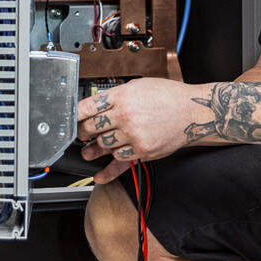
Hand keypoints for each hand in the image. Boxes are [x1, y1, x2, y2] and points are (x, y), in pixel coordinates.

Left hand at [75, 78, 203, 183]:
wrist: (192, 112)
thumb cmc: (167, 96)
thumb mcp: (138, 86)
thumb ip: (116, 96)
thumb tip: (95, 105)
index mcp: (122, 96)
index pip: (87, 107)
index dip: (73, 115)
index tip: (68, 119)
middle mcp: (125, 116)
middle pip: (91, 128)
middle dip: (82, 132)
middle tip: (79, 134)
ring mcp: (133, 135)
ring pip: (103, 145)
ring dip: (93, 149)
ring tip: (89, 151)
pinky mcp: (142, 151)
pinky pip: (119, 161)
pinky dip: (108, 170)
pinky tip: (99, 175)